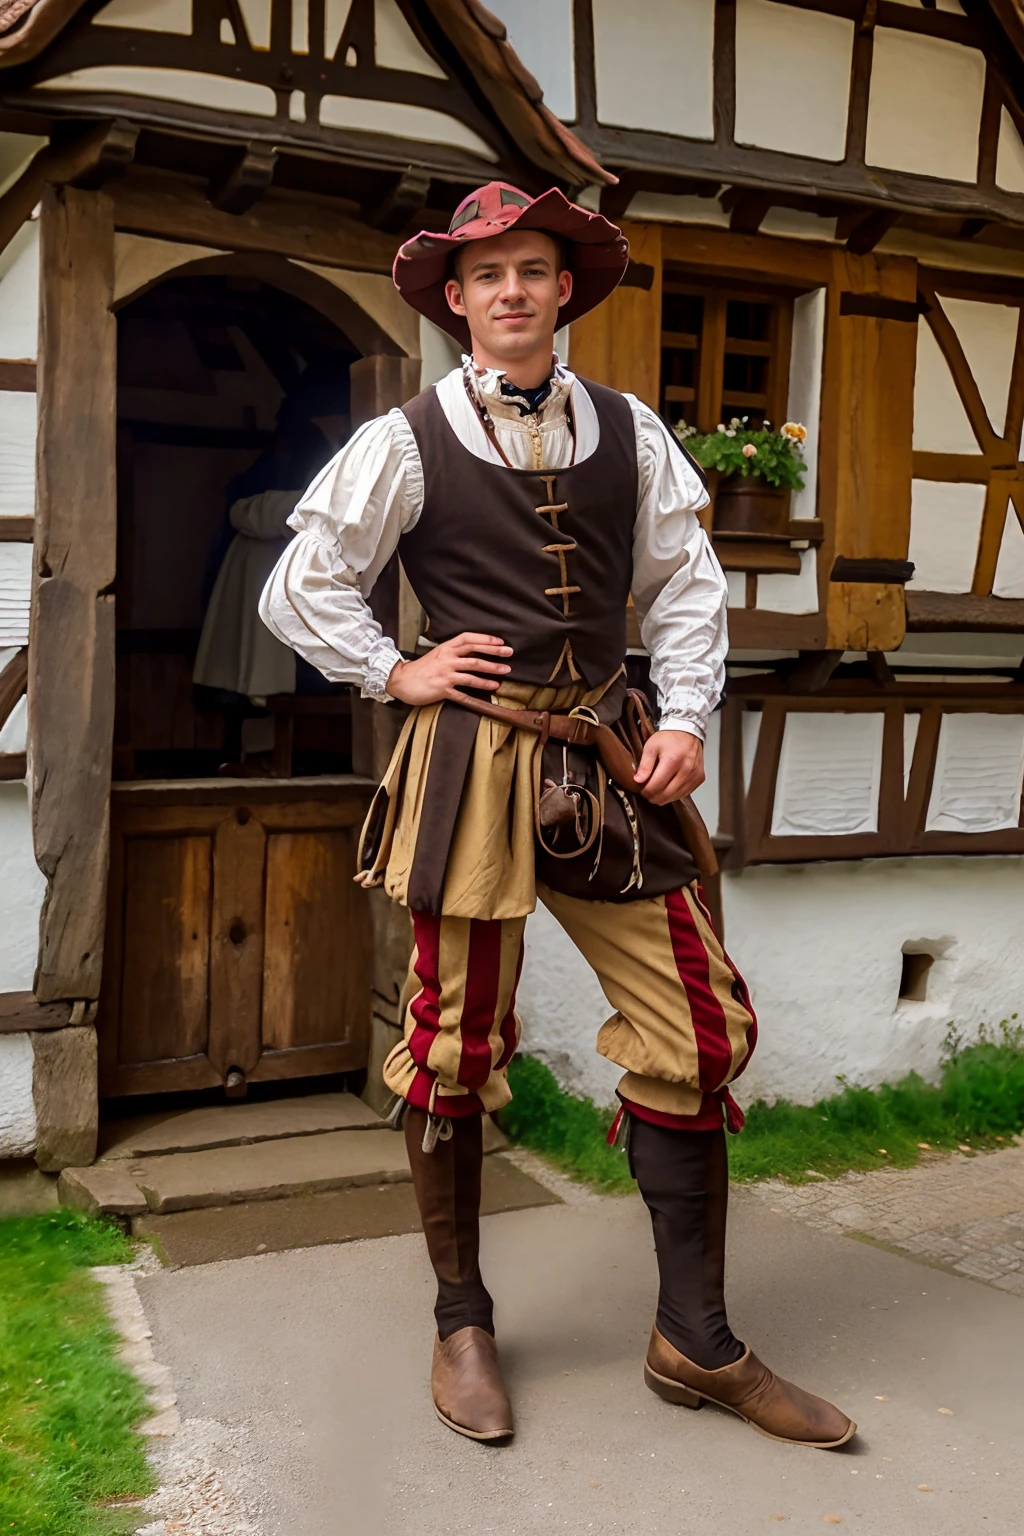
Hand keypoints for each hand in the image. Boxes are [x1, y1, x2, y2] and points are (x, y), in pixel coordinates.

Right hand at [386, 632, 512, 706]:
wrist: (401, 681)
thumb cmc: (421, 669)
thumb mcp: (438, 654)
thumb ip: (454, 652)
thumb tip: (474, 651)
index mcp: (446, 648)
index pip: (468, 639)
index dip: (485, 639)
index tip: (500, 641)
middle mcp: (447, 659)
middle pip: (474, 654)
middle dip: (494, 653)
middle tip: (509, 653)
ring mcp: (445, 674)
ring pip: (472, 672)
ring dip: (490, 672)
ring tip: (504, 673)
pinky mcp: (443, 689)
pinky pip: (464, 691)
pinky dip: (479, 690)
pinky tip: (491, 689)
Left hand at [633, 730, 704, 805]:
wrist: (687, 731)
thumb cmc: (669, 738)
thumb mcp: (651, 747)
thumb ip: (644, 765)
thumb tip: (638, 781)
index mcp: (672, 760)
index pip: (655, 786)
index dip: (645, 791)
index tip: (641, 790)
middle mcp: (686, 769)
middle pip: (665, 795)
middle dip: (653, 796)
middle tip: (648, 791)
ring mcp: (694, 775)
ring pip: (675, 797)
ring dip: (664, 797)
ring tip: (658, 788)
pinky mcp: (699, 778)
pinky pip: (685, 794)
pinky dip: (675, 794)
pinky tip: (669, 786)